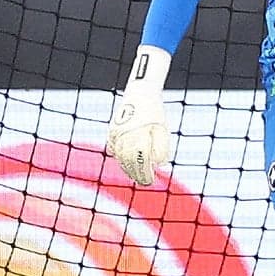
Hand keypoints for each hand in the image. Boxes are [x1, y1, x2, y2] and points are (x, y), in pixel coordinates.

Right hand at [107, 46, 171, 185]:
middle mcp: (125, 135)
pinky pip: (114, 150)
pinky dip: (120, 159)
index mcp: (139, 134)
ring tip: (137, 176)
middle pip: (128, 162)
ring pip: (120, 157)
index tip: (150, 180)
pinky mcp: (112, 132)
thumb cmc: (154, 112)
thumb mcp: (162, 129)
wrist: (140, 93)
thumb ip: (162, 146)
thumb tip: (159, 163)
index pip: (140, 161)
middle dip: (137, 174)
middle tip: (145, 182)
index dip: (145, 173)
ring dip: (127, 169)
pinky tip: (127, 165)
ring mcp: (116, 133)